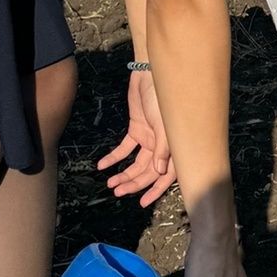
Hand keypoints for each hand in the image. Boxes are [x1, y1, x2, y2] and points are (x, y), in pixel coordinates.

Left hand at [98, 69, 175, 206]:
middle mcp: (162, 145)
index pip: (166, 175)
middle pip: (148, 171)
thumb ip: (162, 148)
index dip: (156, 189)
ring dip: (123, 173)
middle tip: (118, 191)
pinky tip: (103, 165)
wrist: (149, 74)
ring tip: (110, 183)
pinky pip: (124, 148)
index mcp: (173, 146)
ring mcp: (149, 138)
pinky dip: (114, 157)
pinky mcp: (136, 129)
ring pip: (136, 163)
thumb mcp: (163, 124)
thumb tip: (160, 173)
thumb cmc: (162, 98)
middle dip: (133, 183)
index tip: (142, 202)